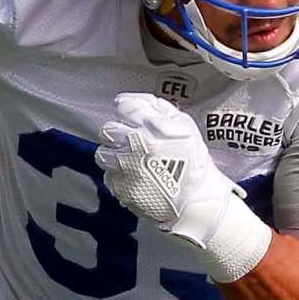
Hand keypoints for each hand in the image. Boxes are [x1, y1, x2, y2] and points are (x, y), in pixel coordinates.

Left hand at [95, 92, 240, 248]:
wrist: (195, 199)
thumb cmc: (192, 163)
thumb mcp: (184, 125)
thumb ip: (159, 108)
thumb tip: (134, 100)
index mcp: (150, 126)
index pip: (124, 106)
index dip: (126, 110)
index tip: (129, 116)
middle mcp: (134, 145)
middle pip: (107, 130)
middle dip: (117, 133)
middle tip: (130, 142)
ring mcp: (126, 168)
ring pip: (102, 154)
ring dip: (113, 155)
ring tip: (130, 162)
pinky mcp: (121, 188)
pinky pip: (109, 177)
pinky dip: (118, 177)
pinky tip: (134, 178)